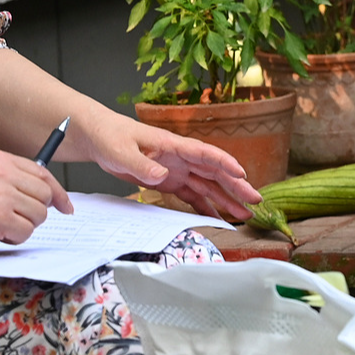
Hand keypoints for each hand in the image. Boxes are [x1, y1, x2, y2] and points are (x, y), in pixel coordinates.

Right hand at [0, 149, 71, 252]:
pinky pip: (26, 231)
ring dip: (23, 226)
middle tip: (14, 219)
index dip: (57, 192)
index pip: (43, 173)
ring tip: (0, 225)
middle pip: (44, 195)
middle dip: (35, 212)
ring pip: (39, 215)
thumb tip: (50, 194)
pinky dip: (14, 238)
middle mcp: (1, 173)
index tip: (64, 205)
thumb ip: (13, 179)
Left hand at [80, 111, 263, 219]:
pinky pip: (192, 196)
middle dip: (236, 186)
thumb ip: (142, 165)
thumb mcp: (121, 151)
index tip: (242, 175)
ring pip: (208, 186)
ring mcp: (178, 170)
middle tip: (255, 200)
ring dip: (226, 199)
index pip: (205, 154)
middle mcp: (181, 158)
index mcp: (173, 145)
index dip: (225, 164)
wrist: (99, 138)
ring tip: (244, 214)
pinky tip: (218, 218)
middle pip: (214, 172)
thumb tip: (162, 175)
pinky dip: (205, 206)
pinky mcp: (170, 181)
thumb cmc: (110, 137)